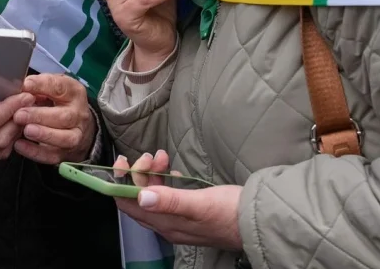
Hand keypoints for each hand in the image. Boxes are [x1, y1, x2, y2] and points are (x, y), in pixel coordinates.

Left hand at [13, 74, 94, 163]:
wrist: (78, 127)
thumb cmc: (59, 103)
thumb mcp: (53, 88)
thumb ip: (40, 85)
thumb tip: (23, 86)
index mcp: (74, 93)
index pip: (61, 87)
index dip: (43, 85)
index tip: (26, 85)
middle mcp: (78, 114)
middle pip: (64, 116)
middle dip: (40, 116)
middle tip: (20, 114)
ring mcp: (75, 135)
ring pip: (63, 138)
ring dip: (43, 134)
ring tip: (26, 130)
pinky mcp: (66, 152)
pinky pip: (52, 155)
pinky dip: (35, 152)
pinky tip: (20, 145)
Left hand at [113, 151, 242, 250]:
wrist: (259, 222)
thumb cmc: (230, 212)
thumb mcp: (200, 204)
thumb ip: (171, 201)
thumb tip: (142, 196)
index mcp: (166, 224)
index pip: (128, 205)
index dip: (120, 183)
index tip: (123, 162)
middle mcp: (168, 225)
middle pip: (139, 199)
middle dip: (139, 174)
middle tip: (152, 156)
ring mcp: (179, 220)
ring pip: (154, 195)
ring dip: (153, 174)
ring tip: (163, 157)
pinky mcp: (190, 214)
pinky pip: (168, 196)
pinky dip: (165, 181)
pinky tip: (173, 171)